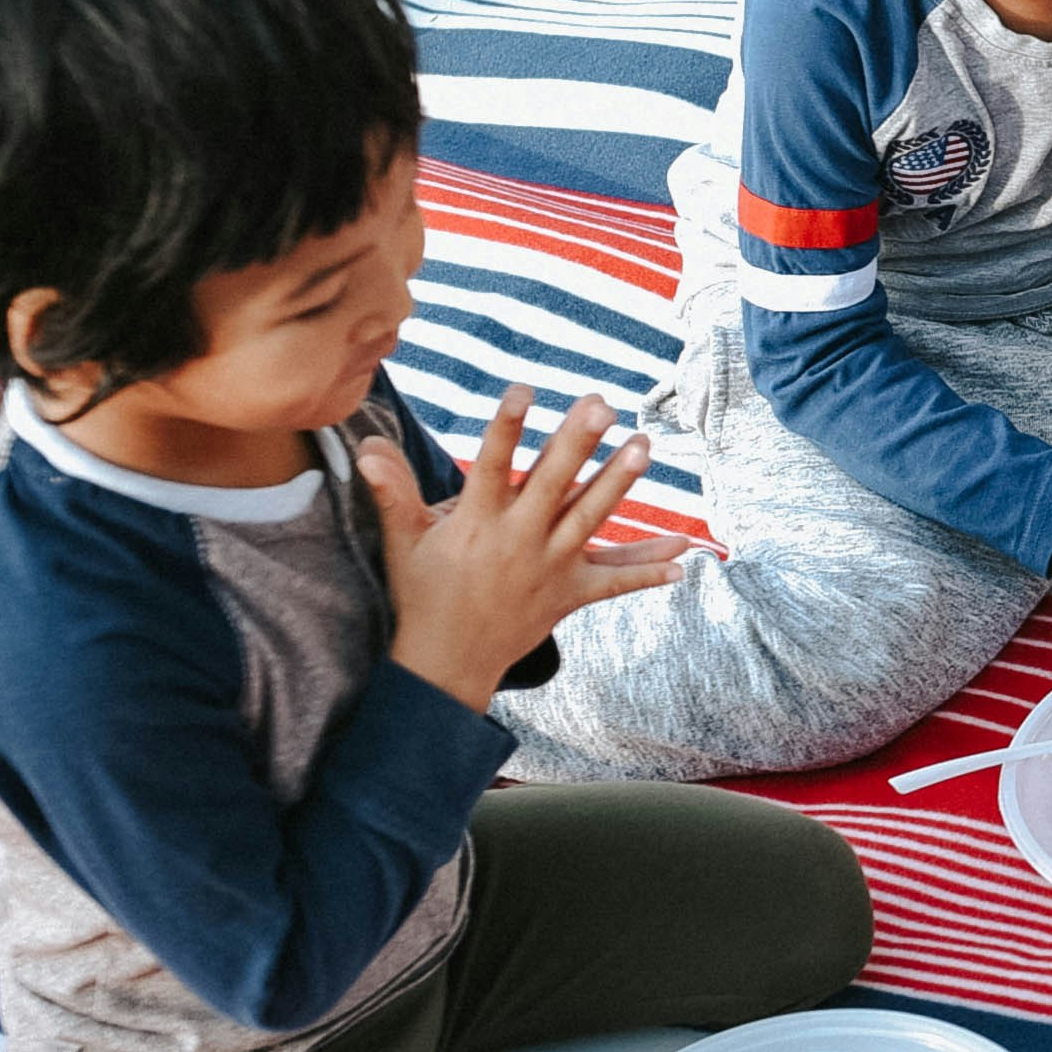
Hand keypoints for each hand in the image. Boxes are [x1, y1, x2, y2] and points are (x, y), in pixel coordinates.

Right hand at [364, 387, 684, 708]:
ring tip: (643, 448)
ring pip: (590, 519)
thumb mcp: (404, 543)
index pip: (490, 464)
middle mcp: (517, 541)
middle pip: (552, 484)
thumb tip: (367, 447)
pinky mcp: (569, 594)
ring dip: (618, 484)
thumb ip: (392, 492)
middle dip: (577, 443)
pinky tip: (684, 558)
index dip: (507, 428)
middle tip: (601, 404)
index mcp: (476, 523)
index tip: (524, 389)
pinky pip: (613, 581)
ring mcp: (548, 568)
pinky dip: (647, 571)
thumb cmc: (422, 593)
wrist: (446, 662)